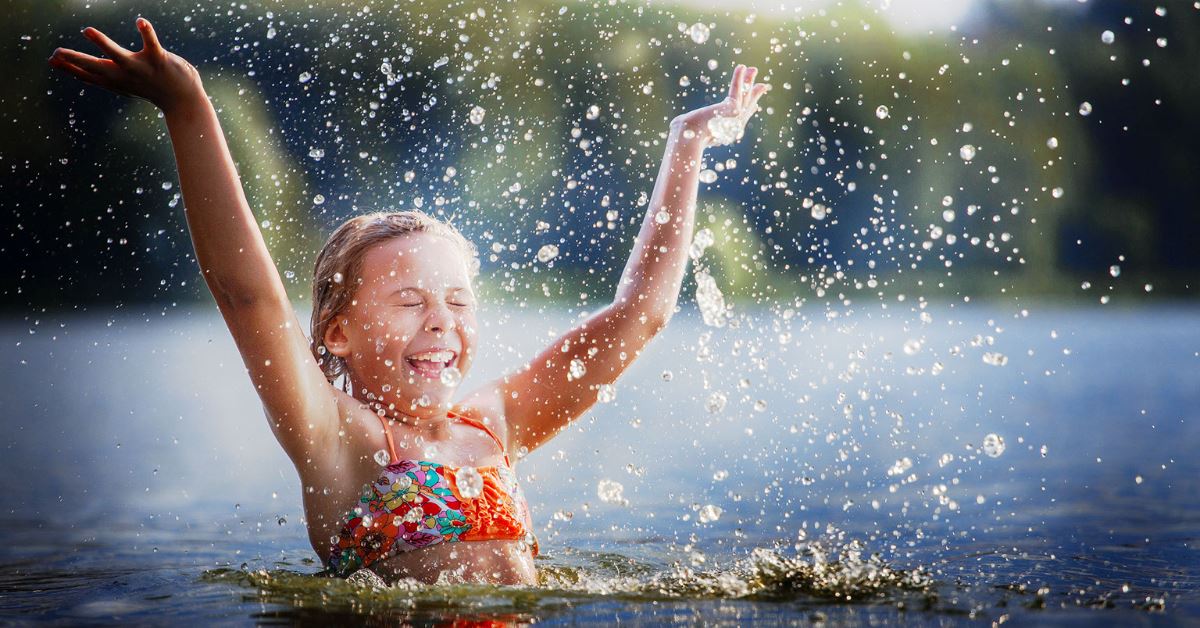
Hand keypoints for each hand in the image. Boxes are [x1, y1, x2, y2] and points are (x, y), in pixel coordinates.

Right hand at [48, 18, 202, 113]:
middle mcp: (125, 75)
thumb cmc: (151, 88)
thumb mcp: (124, 85)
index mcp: (116, 80)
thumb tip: (82, 72)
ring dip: (104, 44)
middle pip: (96, 67)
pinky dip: (147, 32)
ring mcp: (141, 68)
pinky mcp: (158, 60)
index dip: (70, 68)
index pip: (89, 75)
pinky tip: (140, 22)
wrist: (183, 100)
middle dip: (76, 60)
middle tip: (56, 52)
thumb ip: (103, 77)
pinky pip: (151, 44)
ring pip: (119, 55)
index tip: (51, 60)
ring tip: (87, 31)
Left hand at [671, 64, 769, 146]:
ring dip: (748, 81)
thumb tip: (677, 124)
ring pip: (745, 97)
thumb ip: (687, 125)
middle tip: (763, 86)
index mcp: (725, 133)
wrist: (688, 137)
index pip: (739, 120)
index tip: (755, 105)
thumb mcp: (687, 129)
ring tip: (753, 69)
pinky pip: (736, 89)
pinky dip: (739, 78)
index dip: (749, 110)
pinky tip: (741, 67)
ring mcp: (735, 118)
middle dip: (754, 95)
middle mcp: (733, 127)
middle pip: (747, 107)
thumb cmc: (683, 136)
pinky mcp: (733, 109)